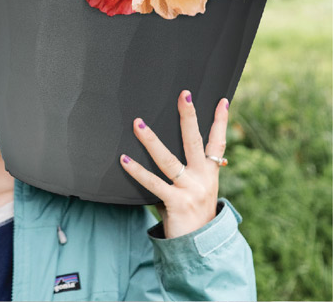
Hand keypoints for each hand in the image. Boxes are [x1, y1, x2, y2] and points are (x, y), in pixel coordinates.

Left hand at [120, 90, 228, 238]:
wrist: (199, 251)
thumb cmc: (194, 215)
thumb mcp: (199, 190)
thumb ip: (193, 171)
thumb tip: (183, 151)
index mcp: (210, 174)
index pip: (218, 143)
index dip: (221, 122)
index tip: (222, 100)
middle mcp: (203, 179)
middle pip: (195, 142)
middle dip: (189, 117)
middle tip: (184, 94)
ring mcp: (190, 191)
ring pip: (168, 160)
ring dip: (151, 140)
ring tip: (138, 123)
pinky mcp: (175, 203)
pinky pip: (153, 183)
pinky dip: (137, 171)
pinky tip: (124, 159)